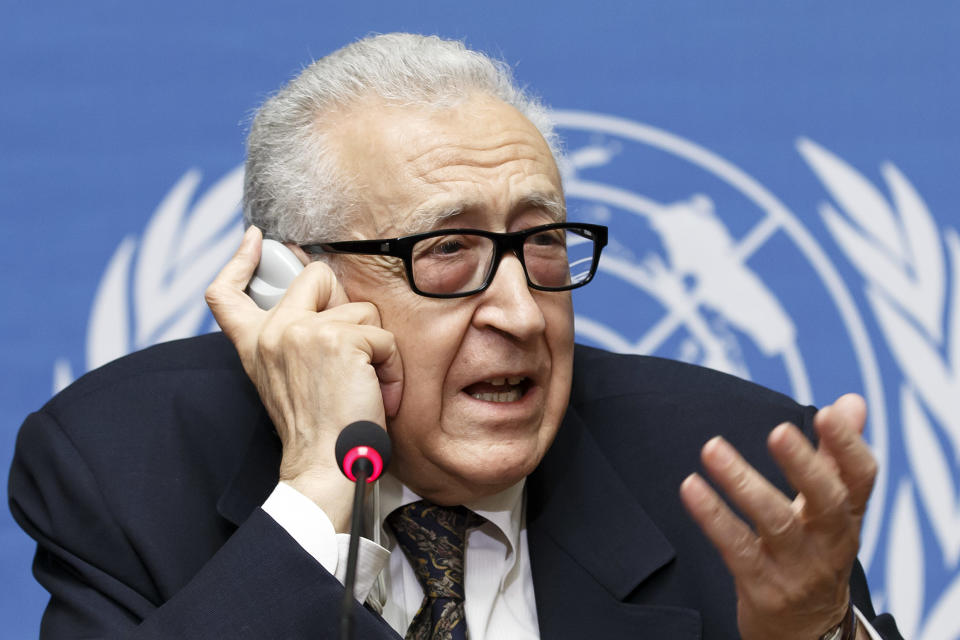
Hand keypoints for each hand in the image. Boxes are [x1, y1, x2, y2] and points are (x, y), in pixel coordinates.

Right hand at [205, 227, 402, 529]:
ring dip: (377, 349)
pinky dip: (391, 368)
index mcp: (254, 345)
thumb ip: (295, 342)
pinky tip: (380, 394)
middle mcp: (271, 332)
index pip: (225, 292)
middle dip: (349, 307)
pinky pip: (384, 337)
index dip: (239, 260)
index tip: (256, 240)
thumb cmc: (321, 431)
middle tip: (354, 354)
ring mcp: (301, 332)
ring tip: (367, 387)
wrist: (326, 468)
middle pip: (318, 276)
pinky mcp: (337, 340)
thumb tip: (331, 302)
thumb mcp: (290, 380)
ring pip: (362, 310)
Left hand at [680, 394, 875, 639]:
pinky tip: (691, 487)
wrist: (807, 635)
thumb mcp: (833, 508)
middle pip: (826, 501)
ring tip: (712, 448)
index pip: (861, 477)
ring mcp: (797, 567)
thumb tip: (851, 401)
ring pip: (775, 523)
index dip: (848, 445)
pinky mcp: (762, 587)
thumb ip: (835, 455)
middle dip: (804, 465)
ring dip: (742, 483)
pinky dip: (713, 517)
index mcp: (848, 515)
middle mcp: (829, 541)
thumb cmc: (814, 553)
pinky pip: (736, 548)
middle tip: (778, 430)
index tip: (827, 413)